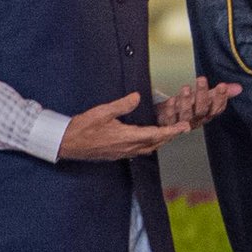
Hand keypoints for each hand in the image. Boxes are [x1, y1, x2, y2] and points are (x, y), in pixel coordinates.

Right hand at [59, 92, 188, 160]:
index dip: (172, 131)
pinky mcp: (117, 155)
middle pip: (155, 144)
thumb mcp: (102, 112)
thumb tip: (138, 96)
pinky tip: (149, 139)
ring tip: (169, 132)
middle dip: (170, 136)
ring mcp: (122, 153)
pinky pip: (139, 151)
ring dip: (160, 141)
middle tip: (183, 128)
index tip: (185, 127)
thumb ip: (122, 105)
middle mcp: (127, 148)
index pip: (156, 134)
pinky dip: (149, 144)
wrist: (66, 144)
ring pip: (148, 149)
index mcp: (127, 137)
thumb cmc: (83, 127)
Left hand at [156, 76, 241, 127]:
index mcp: (208, 114)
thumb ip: (221, 93)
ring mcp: (183, 123)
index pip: (217, 107)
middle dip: (202, 94)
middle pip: (202, 109)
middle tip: (201, 79)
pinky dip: (171, 109)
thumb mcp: (207, 98)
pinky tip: (171, 100)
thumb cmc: (190, 107)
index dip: (221, 97)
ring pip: (187, 114)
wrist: (170, 119)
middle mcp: (197, 120)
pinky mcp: (170, 123)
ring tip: (186, 88)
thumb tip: (239, 87)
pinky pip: (171, 118)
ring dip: (186, 101)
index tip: (222, 85)